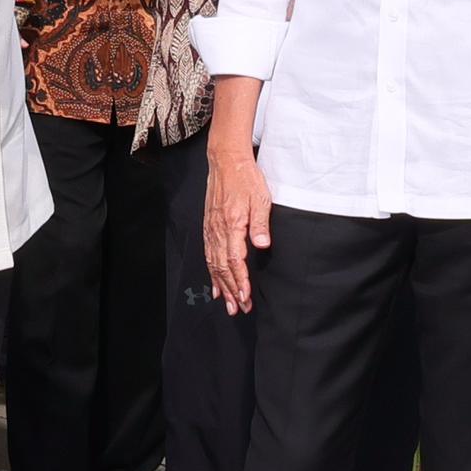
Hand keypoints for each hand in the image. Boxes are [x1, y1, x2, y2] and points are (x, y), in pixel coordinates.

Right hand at [202, 142, 271, 315]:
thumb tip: (263, 245)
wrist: (226, 161)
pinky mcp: (209, 227)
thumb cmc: (245, 178)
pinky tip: (215, 284)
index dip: (240, 281)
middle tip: (238, 309)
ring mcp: (211, 229)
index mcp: (232, 224)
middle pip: (222, 267)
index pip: (234, 260)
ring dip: (220, 285)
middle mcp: (218, 230)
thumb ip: (260, 223)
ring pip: (213, 264)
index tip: (245, 297)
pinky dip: (211, 272)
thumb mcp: (260, 198)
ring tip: (226, 303)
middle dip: (230, 290)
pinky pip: (208, 254)